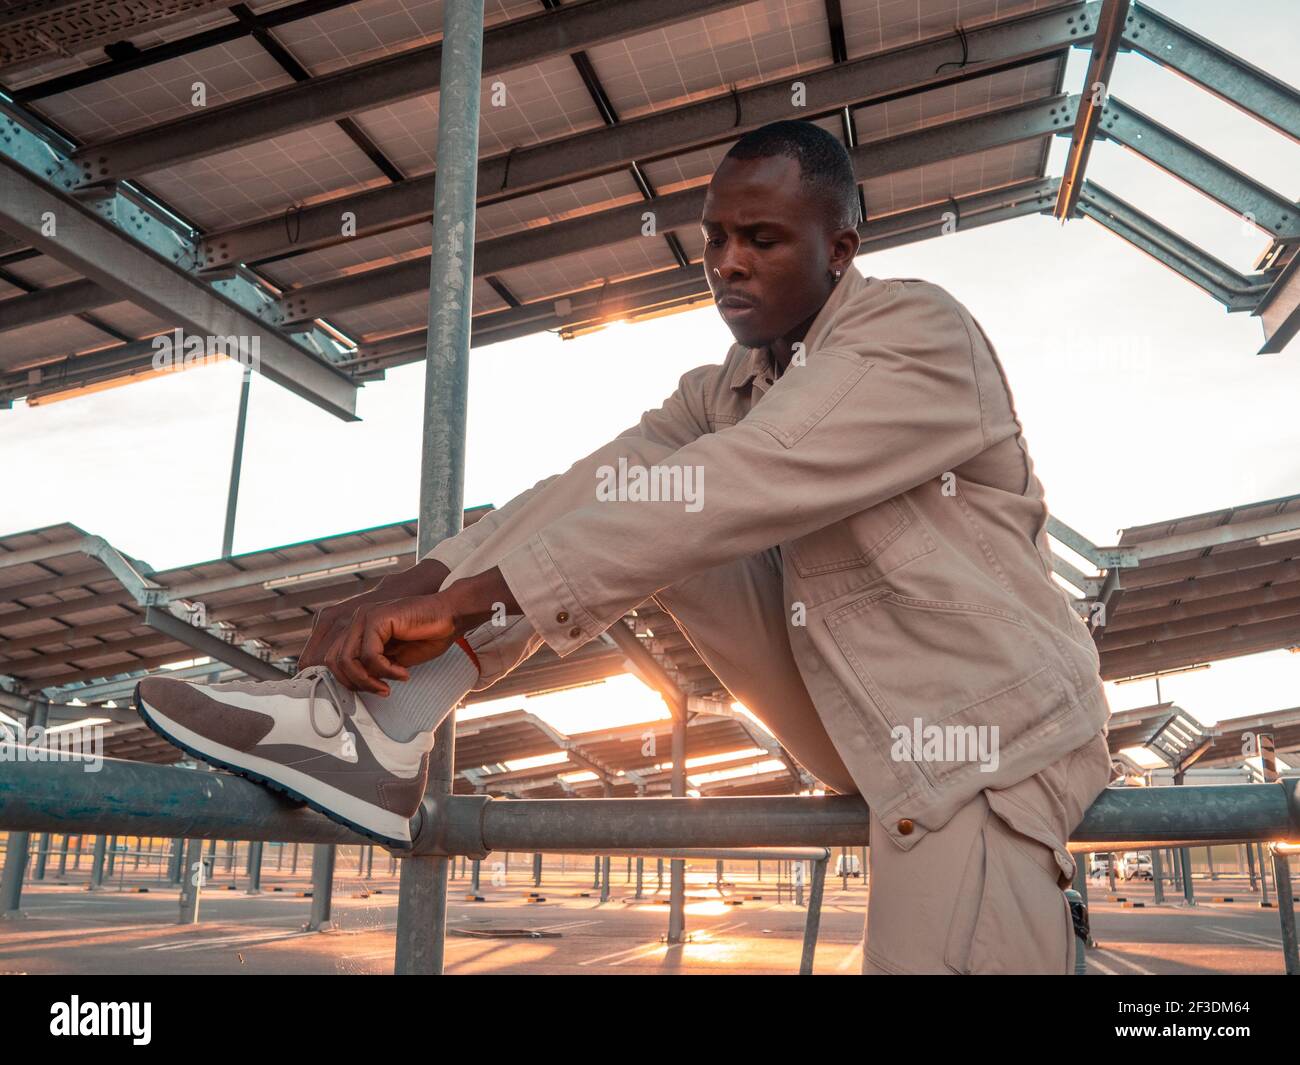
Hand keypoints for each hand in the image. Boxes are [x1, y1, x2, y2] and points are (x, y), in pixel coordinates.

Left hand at [325, 594, 459, 694]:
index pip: (333, 659)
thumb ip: (372, 666)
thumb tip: (356, 684)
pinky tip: (403, 673)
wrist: (450, 615)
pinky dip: (385, 670)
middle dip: (355, 683)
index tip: (370, 691)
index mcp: (358, 628)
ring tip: (388, 685)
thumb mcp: (393, 658)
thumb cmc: (428, 634)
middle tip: (380, 690)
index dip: (347, 680)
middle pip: (333, 661)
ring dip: (368, 680)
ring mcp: (364, 616)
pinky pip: (368, 655)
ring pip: (346, 659)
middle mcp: (357, 620)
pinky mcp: (376, 617)